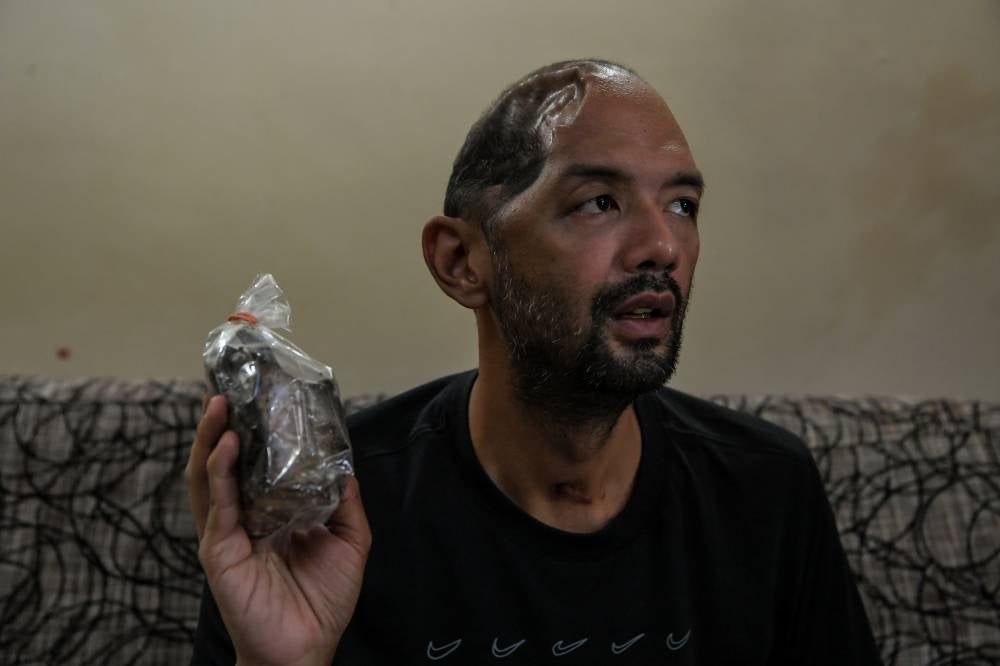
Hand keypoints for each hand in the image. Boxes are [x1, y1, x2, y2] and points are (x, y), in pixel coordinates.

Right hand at [186, 395, 371, 665]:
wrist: (306, 649)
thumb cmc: (323, 602)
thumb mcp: (348, 543)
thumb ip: (345, 505)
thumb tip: (346, 468)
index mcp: (270, 514)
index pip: (256, 465)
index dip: (255, 432)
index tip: (261, 397)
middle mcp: (244, 518)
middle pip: (225, 463)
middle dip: (223, 425)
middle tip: (229, 388)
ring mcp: (228, 532)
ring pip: (210, 476)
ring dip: (212, 438)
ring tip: (220, 403)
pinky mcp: (220, 550)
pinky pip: (218, 504)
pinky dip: (220, 471)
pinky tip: (228, 445)